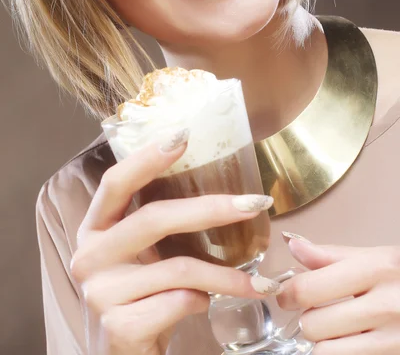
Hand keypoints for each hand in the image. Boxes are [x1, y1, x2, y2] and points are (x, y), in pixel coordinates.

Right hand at [70, 133, 274, 354]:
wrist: (121, 354)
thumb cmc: (139, 294)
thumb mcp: (140, 254)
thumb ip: (157, 224)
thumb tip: (216, 186)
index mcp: (95, 228)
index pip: (115, 183)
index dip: (146, 158)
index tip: (183, 134)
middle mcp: (89, 255)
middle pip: (154, 219)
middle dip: (211, 209)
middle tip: (255, 203)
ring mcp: (100, 293)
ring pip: (179, 269)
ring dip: (228, 276)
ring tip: (259, 283)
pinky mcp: (118, 327)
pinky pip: (179, 302)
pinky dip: (201, 302)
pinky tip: (202, 305)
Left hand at [278, 237, 399, 353]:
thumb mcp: (378, 257)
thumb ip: (333, 255)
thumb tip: (294, 246)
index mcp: (378, 268)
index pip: (309, 288)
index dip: (288, 294)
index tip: (286, 295)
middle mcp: (387, 305)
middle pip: (313, 324)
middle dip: (308, 318)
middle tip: (319, 311)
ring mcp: (394, 339)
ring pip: (326, 351)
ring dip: (324, 341)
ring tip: (337, 328)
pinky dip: (341, 353)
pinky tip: (353, 341)